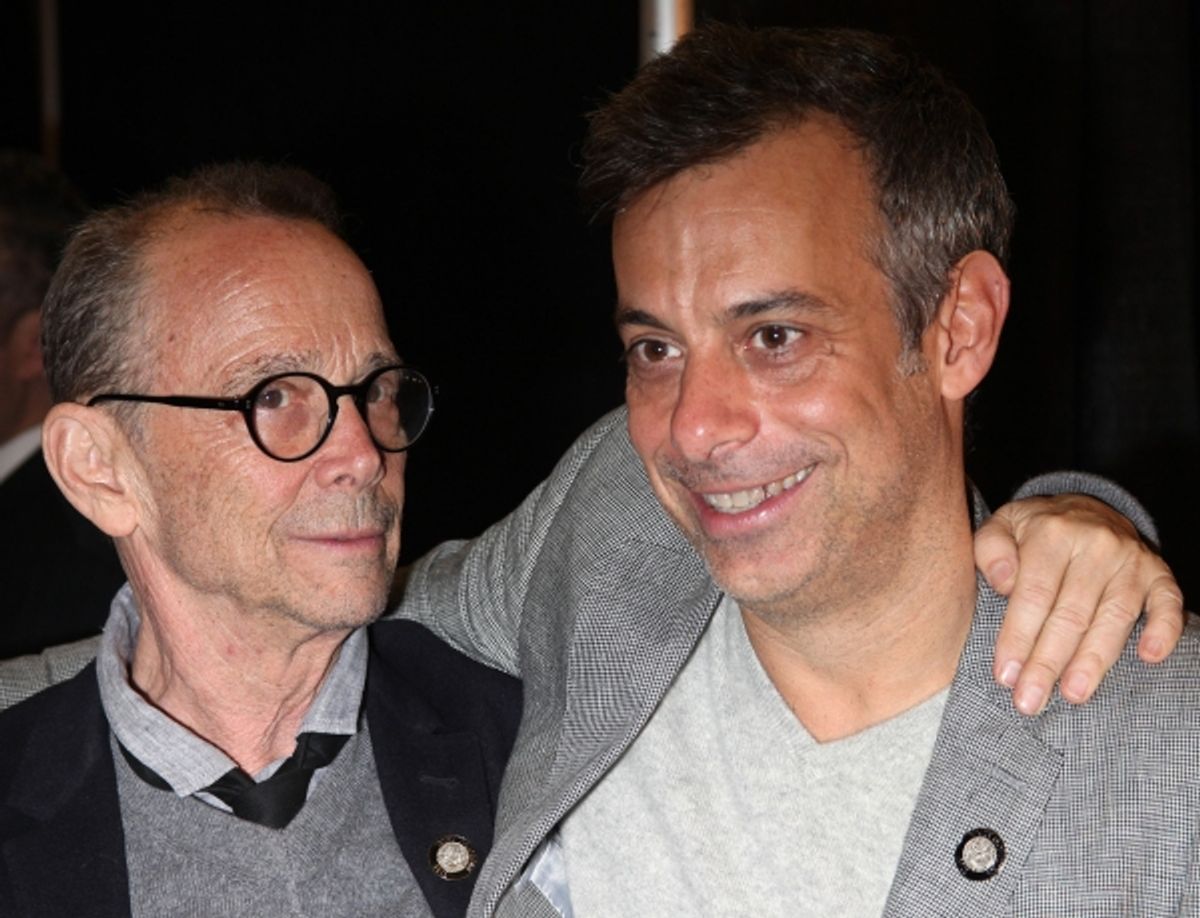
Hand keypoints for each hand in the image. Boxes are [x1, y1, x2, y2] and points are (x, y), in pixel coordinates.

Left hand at [975, 494, 1183, 714]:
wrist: (1083, 508)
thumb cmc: (1034, 529)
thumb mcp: (1001, 526)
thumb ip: (991, 550)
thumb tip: (1003, 582)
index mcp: (1052, 533)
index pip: (1034, 594)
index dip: (1018, 637)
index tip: (1004, 675)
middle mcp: (1096, 544)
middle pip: (1071, 613)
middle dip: (1048, 661)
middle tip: (1030, 700)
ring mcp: (1131, 560)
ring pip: (1114, 616)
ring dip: (1094, 660)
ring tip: (1073, 694)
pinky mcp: (1158, 573)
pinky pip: (1168, 603)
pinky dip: (1163, 630)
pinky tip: (1149, 657)